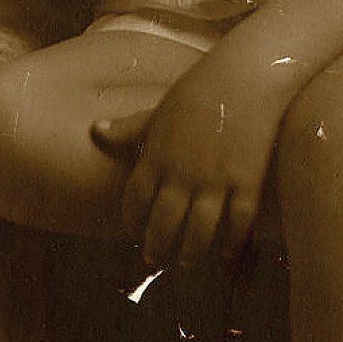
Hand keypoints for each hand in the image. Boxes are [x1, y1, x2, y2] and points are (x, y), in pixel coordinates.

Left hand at [91, 49, 299, 269]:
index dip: (131, 219)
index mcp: (156, 155)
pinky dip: (232, 242)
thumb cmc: (199, 91)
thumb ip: (128, 128)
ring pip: (199, 231)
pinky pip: (238, 223)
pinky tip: (226, 252)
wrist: (244, 78)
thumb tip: (95, 130)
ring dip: (191, 252)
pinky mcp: (247, 182)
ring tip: (186, 262)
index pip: (135, 199)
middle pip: (164, 223)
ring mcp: (216, 180)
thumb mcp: (158, 109)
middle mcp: (182, 173)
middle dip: (156, 246)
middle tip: (153, 258)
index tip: (131, 231)